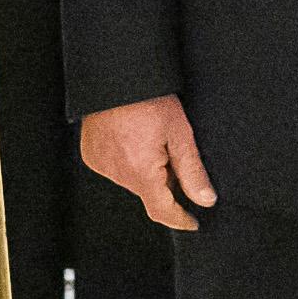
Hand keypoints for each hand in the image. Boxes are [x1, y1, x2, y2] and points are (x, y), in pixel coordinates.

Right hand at [82, 95, 215, 231]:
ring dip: (146, 172)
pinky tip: (134, 139)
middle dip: (165, 182)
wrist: (115, 76)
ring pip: (132, 180)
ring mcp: (101, 165)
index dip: (180, 220)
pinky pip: (116, 168)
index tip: (193, 222)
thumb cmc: (148, 99)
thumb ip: (192, 171)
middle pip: (148, 192)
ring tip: (152, 140)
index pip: (162, 211)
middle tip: (174, 153)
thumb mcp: (180, 133)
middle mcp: (117, 173)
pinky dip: (128, 162)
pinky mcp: (92, 155)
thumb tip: (205, 200)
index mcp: (141, 171)